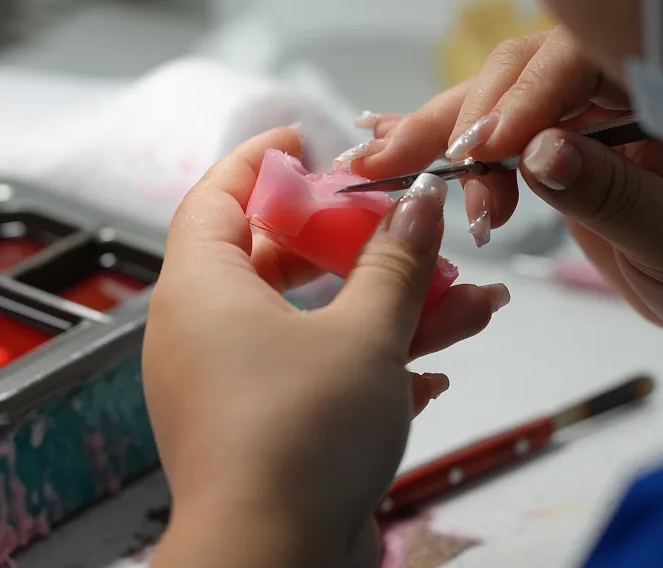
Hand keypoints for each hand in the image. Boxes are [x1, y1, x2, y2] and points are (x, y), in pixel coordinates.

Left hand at [145, 128, 507, 567]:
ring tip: (464, 302)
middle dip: (351, 243)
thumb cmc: (299, 437)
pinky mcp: (252, 428)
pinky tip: (432, 368)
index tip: (303, 137)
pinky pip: (306, 372)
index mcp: (201, 287)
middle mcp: (198, 329)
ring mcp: (223, 383)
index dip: (259, 160)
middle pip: (272, 257)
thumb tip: (420, 202)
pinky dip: (362, 362)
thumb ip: (394, 262)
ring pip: (306, 321)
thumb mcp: (364, 333)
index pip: (216, 194)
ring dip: (383, 309)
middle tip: (397, 225)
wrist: (268, 561)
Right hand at [354, 27, 662, 350]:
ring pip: (489, 106)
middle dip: (456, 119)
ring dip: (433, 139)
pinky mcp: (546, 150)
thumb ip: (616, 196)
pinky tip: (385, 145)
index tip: (487, 147)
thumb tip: (538, 152)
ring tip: (377, 167)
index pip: (579, 59)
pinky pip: (485, 140)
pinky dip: (435, 147)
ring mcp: (573, 116)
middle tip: (395, 161)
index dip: (526, 95)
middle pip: (516, 76)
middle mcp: (611, 84)